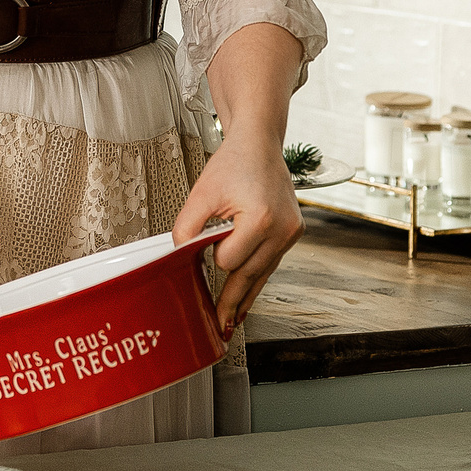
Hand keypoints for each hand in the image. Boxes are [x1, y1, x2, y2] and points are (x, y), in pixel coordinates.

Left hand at [171, 135, 302, 338]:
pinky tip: (248, 297)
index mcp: (261, 220)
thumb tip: (177, 256)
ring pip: (263, 274)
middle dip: (232, 300)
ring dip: (246, 294)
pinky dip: (257, 276)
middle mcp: (282, 230)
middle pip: (249, 276)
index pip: (229, 260)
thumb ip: (186, 228)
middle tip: (220, 327)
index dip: (213, 254)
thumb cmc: (234, 163)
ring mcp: (292, 233)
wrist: (260, 144)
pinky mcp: (293, 233)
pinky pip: (270, 263)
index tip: (206, 250)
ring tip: (232, 320)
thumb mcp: (201, 194)